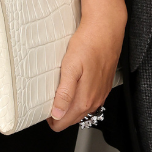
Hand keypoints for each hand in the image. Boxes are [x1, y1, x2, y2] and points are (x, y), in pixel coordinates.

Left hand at [49, 3, 123, 131]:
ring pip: (82, 110)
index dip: (50, 118)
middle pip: (72, 119)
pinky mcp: (105, 85)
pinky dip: (80, 97)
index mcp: (85, 99)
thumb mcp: (70, 68)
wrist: (106, 28)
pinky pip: (91, 100)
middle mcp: (95, 100)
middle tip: (50, 97)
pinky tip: (76, 84)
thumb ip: (64, 94)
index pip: (63, 123)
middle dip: (59, 113)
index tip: (44, 106)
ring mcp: (101, 93)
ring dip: (70, 106)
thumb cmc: (88, 44)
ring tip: (61, 90)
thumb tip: (57, 115)